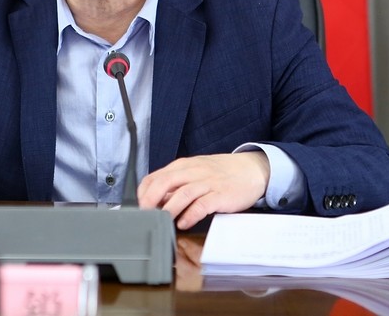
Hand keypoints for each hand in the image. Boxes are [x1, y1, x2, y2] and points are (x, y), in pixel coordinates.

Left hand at [137, 152, 269, 229]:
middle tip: (144, 214)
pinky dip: (191, 214)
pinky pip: (202, 204)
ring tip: (161, 220)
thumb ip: (176, 184)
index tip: (137, 206)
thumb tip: (156, 201)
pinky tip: (184, 223)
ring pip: (183, 193)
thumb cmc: (220, 174)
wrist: (251, 170)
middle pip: (166, 182)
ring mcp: (208, 183)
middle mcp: (194, 172)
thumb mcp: (195, 172)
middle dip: (150, 199)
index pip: (156, 176)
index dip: (143, 192)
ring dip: (169, 208)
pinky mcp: (221, 195)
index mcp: (184, 166)